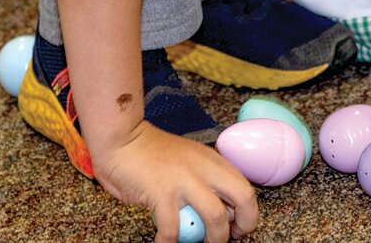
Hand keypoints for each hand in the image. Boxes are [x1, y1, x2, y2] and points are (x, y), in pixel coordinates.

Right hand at [92, 121, 259, 242]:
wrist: (122, 138)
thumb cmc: (150, 154)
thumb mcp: (187, 162)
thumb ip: (203, 180)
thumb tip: (219, 210)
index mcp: (211, 160)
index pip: (244, 185)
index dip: (249, 211)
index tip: (239, 227)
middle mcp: (203, 167)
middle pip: (243, 196)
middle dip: (245, 223)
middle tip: (232, 238)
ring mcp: (184, 179)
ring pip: (215, 216)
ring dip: (214, 239)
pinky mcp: (162, 192)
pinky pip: (173, 229)